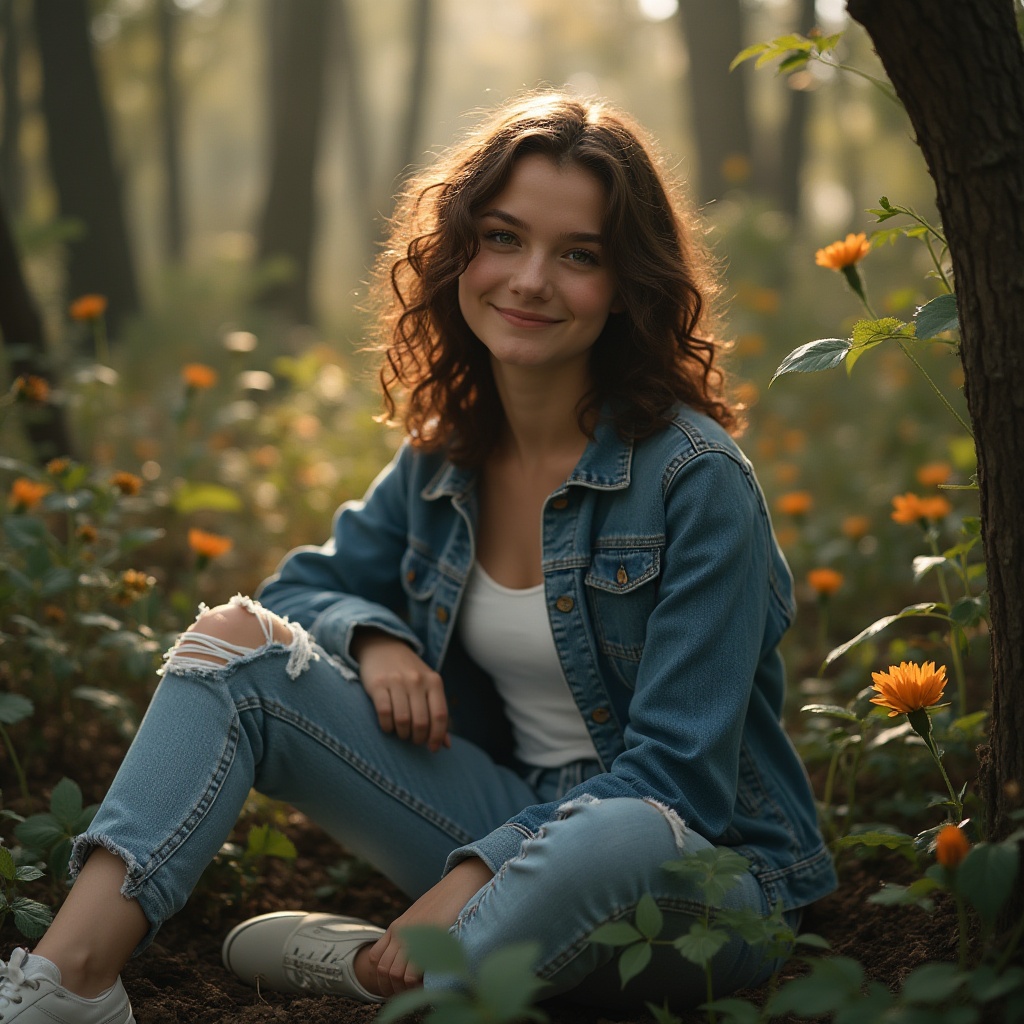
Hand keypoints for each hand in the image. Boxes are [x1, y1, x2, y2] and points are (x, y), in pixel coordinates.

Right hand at [352, 631, 450, 751]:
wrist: (383, 647)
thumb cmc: (409, 673)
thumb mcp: (428, 686)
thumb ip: (437, 712)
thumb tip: (446, 744)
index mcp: (434, 681)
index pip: (440, 715)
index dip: (438, 736)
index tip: (433, 749)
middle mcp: (417, 680)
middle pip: (421, 721)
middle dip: (418, 738)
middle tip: (414, 740)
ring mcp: (397, 681)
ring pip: (403, 720)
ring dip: (402, 734)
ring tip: (401, 733)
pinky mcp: (377, 684)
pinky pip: (384, 713)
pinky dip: (387, 727)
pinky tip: (388, 727)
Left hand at [365, 858, 494, 996]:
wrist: (459, 885)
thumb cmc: (444, 903)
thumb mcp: (421, 917)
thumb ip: (411, 933)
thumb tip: (411, 957)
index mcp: (396, 927)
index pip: (375, 959)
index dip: (382, 977)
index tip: (395, 986)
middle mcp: (400, 932)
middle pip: (384, 970)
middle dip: (393, 987)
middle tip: (408, 993)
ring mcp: (412, 936)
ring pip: (395, 973)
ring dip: (404, 987)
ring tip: (418, 989)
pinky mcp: (426, 941)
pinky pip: (411, 971)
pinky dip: (416, 983)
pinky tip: (426, 982)